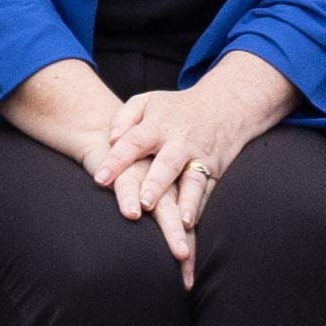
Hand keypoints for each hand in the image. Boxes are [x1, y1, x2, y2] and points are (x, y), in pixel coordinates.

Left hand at [91, 64, 295, 277]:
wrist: (225, 104)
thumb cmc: (175, 109)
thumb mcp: (148, 101)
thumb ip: (124, 117)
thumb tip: (111, 140)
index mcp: (156, 125)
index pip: (133, 142)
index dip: (117, 160)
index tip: (100, 179)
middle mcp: (179, 142)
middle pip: (166, 164)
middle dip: (156, 184)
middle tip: (144, 203)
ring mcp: (199, 157)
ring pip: (193, 180)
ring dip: (186, 201)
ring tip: (181, 222)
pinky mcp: (215, 169)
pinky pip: (207, 190)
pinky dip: (200, 207)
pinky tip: (191, 224)